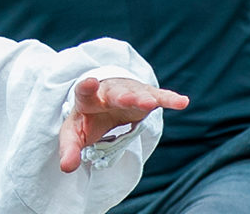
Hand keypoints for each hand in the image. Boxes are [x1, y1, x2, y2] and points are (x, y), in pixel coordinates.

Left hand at [58, 77, 187, 172]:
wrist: (103, 100)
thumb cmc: (88, 118)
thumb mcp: (74, 133)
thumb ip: (69, 148)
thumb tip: (67, 168)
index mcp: (88, 98)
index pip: (85, 91)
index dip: (86, 87)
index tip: (89, 82)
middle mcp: (110, 91)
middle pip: (117, 94)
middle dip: (124, 97)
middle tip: (132, 100)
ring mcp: (129, 92)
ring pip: (138, 94)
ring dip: (145, 98)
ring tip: (153, 103)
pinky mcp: (146, 97)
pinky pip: (158, 97)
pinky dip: (169, 99)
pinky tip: (182, 102)